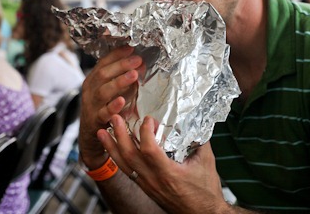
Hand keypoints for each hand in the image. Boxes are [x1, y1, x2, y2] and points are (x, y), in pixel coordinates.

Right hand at [78, 46, 142, 167]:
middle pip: (103, 74)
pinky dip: (113, 107)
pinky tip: (122, 101)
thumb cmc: (104, 110)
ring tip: (134, 75)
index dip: (117, 54)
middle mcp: (90, 91)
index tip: (131, 48)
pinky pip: (103, 113)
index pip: (103, 62)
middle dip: (121, 65)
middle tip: (138, 60)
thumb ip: (124, 79)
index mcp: (93, 80)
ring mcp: (91, 106)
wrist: (91, 137)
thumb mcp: (111, 92)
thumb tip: (141, 64)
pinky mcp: (95, 121)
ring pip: (103, 92)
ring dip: (119, 82)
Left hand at [99, 114, 229, 213]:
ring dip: (111, 147)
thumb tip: (193, 119)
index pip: (149, 150)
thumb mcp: (206, 161)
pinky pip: (127, 172)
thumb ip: (198, 140)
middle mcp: (153, 180)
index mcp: (169, 173)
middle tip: (114, 117)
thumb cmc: (206, 191)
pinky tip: (112, 149)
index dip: (146, 131)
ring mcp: (147, 185)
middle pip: (129, 156)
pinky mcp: (146, 188)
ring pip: (124, 165)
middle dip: (120, 135)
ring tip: (102, 132)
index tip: (148, 119)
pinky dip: (118, 158)